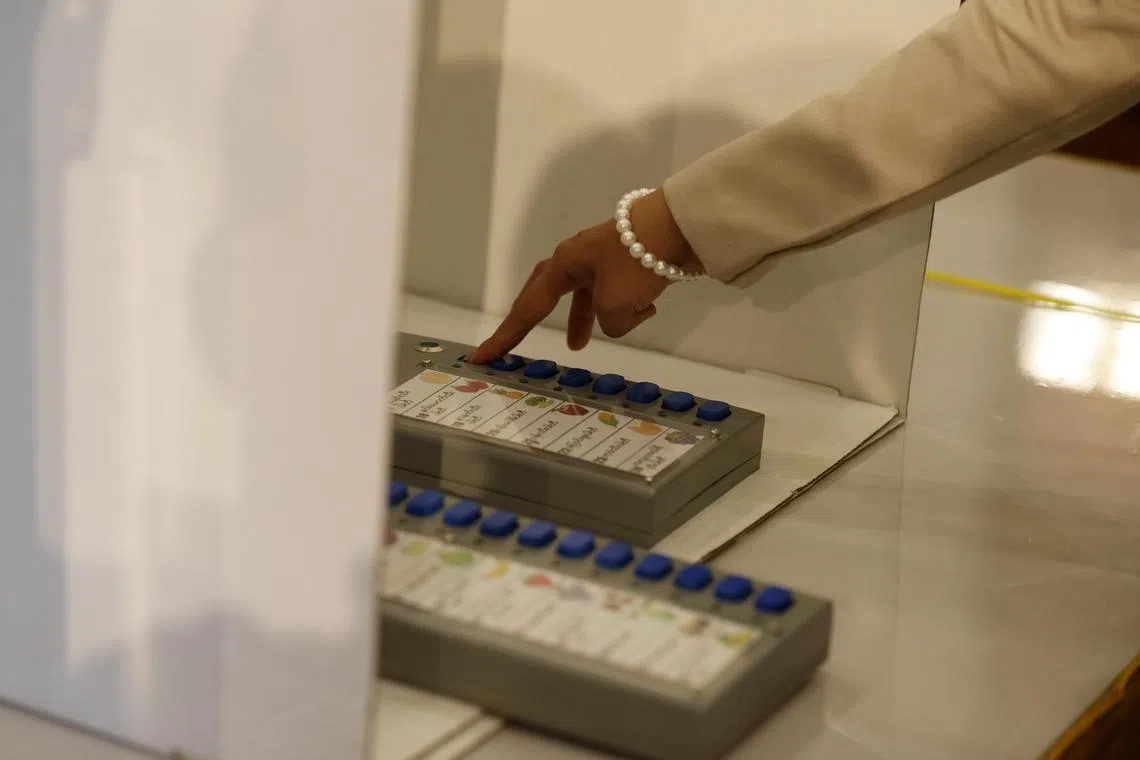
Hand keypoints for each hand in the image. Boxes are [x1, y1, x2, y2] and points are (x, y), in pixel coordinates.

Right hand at [467, 190, 702, 363]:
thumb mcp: (616, 305)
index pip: (527, 308)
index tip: (482, 356)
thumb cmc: (637, 262)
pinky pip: (618, 294)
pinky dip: (629, 307)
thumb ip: (607, 324)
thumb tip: (615, 320)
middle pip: (546, 292)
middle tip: (519, 339)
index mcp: (563, 265)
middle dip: (534, 317)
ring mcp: (602, 258)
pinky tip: (649, 308)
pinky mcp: (627, 261)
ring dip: (587, 319)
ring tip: (579, 345)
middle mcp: (576, 259)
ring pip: (586, 298)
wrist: (680, 226)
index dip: (506, 336)